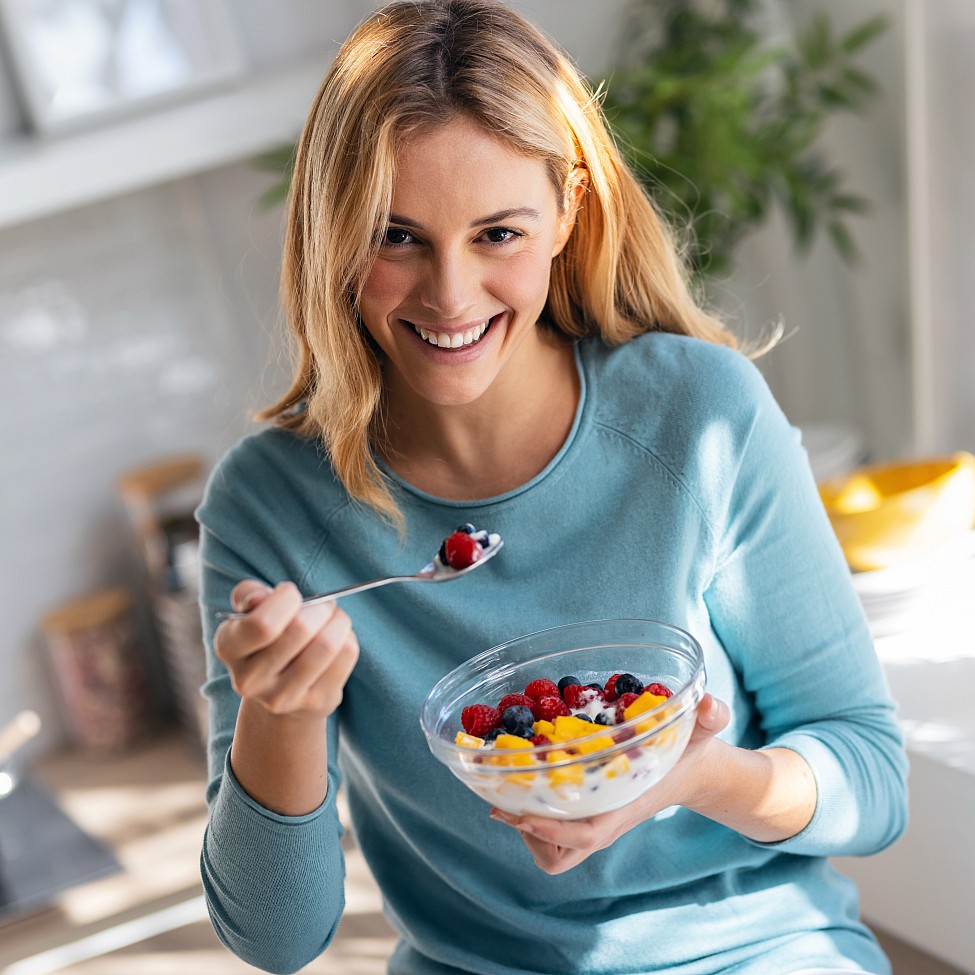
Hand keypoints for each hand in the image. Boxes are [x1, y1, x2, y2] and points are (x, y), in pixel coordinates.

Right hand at [213, 580, 359, 718]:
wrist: (278, 690)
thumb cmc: (267, 639)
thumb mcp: (249, 613)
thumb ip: (249, 595)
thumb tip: (259, 597)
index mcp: (228, 648)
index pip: (263, 624)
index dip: (286, 599)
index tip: (290, 593)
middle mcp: (249, 679)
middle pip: (301, 630)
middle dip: (320, 607)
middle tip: (324, 604)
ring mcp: (282, 697)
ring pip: (326, 644)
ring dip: (339, 621)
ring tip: (335, 618)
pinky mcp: (316, 703)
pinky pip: (346, 656)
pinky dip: (348, 638)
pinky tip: (339, 639)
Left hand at [490, 693, 729, 873]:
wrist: (693, 771)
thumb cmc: (691, 752)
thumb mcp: (702, 732)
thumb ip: (711, 717)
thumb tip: (709, 704)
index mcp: (625, 806)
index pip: (585, 835)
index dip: (550, 829)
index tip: (518, 813)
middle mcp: (606, 821)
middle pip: (559, 855)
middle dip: (528, 835)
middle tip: (504, 799)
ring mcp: (595, 821)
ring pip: (551, 849)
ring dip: (527, 826)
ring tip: (512, 788)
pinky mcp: (587, 813)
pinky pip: (553, 830)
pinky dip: (535, 813)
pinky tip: (528, 779)